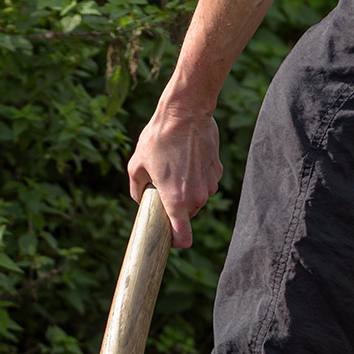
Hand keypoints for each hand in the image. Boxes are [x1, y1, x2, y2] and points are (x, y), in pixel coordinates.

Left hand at [127, 107, 222, 247]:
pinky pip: (205, 182)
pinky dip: (196, 177)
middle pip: (187, 214)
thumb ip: (137, 189)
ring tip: (175, 167)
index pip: (183, 237)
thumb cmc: (158, 138)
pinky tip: (187, 158)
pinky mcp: (217, 170)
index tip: (169, 239)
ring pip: (197, 197)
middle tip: (163, 186)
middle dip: (176, 206)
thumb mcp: (137, 165)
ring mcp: (210, 184)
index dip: (176, 242)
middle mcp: (197, 197)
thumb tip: (141, 199)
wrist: (185, 111)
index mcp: (176, 200)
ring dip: (187, 190)